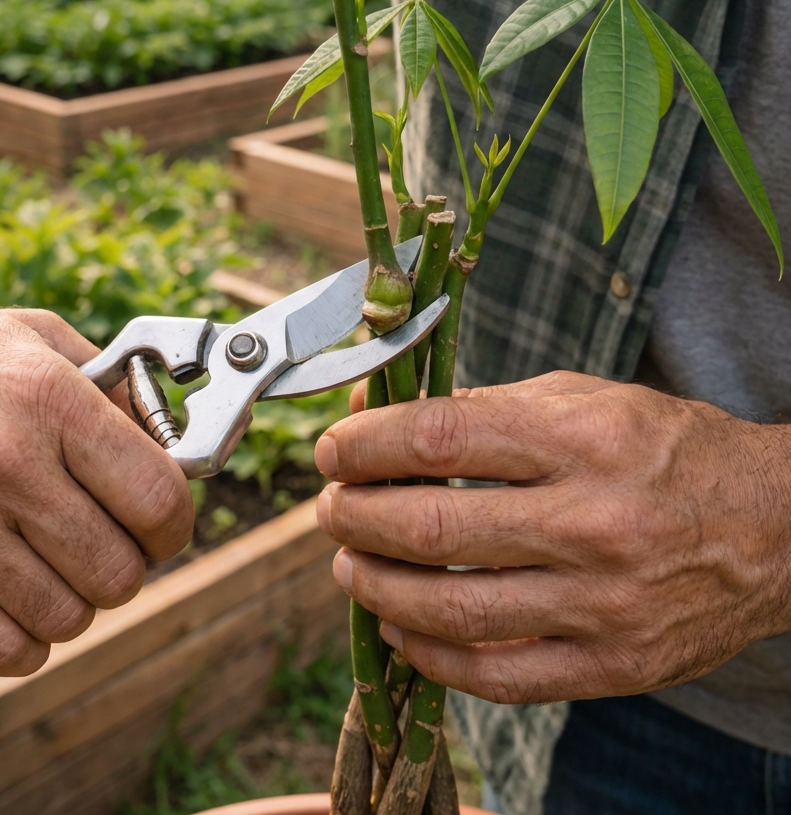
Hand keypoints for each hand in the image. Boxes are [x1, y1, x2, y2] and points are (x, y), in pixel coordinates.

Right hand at [0, 243, 192, 676]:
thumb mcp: (37, 338)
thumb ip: (114, 389)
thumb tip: (174, 447)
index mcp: (47, 400)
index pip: (156, 496)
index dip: (177, 524)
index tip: (166, 526)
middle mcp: (3, 464)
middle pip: (119, 571)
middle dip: (131, 566)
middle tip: (111, 546)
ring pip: (66, 617)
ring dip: (78, 603)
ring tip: (60, 569)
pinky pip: (1, 649)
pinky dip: (27, 639)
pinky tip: (21, 601)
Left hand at [313, 371, 790, 703]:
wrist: (775, 528)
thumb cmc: (664, 449)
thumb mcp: (578, 400)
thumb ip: (476, 408)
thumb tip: (375, 412)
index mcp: (583, 440)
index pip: (440, 438)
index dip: (366, 445)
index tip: (332, 451)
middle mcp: (592, 523)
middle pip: (433, 526)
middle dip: (356, 518)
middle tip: (331, 510)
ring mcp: (603, 603)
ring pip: (453, 608)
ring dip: (377, 589)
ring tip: (349, 567)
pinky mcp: (613, 664)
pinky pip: (499, 676)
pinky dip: (431, 657)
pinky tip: (399, 630)